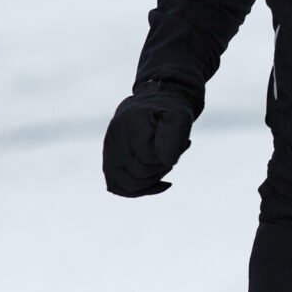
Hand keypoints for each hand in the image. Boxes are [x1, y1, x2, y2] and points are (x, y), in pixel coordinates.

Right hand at [102, 79, 200, 196]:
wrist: (155, 102)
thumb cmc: (169, 110)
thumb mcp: (179, 117)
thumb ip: (173, 136)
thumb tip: (166, 162)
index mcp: (127, 125)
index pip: (146, 162)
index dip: (167, 158)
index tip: (183, 142)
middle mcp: (112, 139)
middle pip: (137, 177)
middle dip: (160, 169)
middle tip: (174, 151)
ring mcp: (107, 152)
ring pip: (128, 186)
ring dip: (152, 180)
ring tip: (164, 161)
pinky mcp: (108, 162)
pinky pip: (118, 187)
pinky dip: (139, 190)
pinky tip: (159, 182)